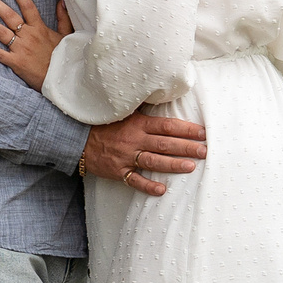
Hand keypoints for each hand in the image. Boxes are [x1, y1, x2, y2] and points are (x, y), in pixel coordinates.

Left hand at [0, 0, 66, 89]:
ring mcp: (21, 49)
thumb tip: (61, 0)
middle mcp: (29, 36)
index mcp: (40, 28)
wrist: (62, 80)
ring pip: (0, 32)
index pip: (27, 5)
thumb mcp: (67, 36)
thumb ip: (63, 17)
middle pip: (9, 15)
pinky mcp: (16, 63)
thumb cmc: (64, 59)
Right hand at [80, 112, 206, 195]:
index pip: (166, 126)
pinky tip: (162, 190)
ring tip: (190, 167)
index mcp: (138, 124)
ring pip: (153, 161)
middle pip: (164, 144)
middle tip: (204, 151)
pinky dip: (147, 185)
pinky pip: (134, 180)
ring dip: (172, 164)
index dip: (185, 129)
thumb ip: (144, 107)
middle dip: (186, 147)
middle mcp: (134, 140)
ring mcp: (126, 157)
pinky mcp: (118, 171)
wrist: (79, 139)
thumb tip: (163, 93)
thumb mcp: (125, 111)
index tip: (202, 133)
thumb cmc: (106, 124)